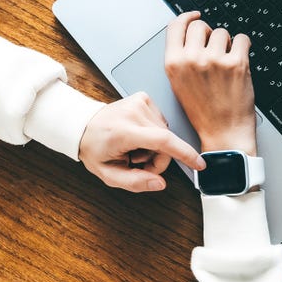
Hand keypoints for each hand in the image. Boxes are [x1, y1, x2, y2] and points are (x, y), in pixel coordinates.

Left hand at [78, 92, 204, 191]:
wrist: (83, 125)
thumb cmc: (95, 149)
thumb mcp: (108, 174)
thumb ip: (134, 182)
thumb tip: (159, 183)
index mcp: (123, 132)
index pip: (163, 140)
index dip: (185, 153)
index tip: (199, 164)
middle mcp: (133, 113)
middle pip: (166, 143)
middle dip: (158, 160)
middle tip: (138, 163)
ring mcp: (139, 103)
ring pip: (165, 134)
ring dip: (155, 147)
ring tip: (134, 148)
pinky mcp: (143, 98)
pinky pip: (161, 123)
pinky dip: (153, 134)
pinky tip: (137, 136)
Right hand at [164, 11, 256, 154]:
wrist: (223, 132)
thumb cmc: (203, 111)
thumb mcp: (179, 84)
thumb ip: (181, 57)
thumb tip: (190, 31)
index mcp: (173, 64)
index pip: (176, 25)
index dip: (187, 17)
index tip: (195, 16)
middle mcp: (192, 59)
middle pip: (200, 25)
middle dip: (208, 34)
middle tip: (214, 50)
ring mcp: (214, 60)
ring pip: (222, 32)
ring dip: (226, 44)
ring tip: (225, 63)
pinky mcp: (236, 63)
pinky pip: (242, 39)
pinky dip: (243, 47)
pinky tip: (239, 61)